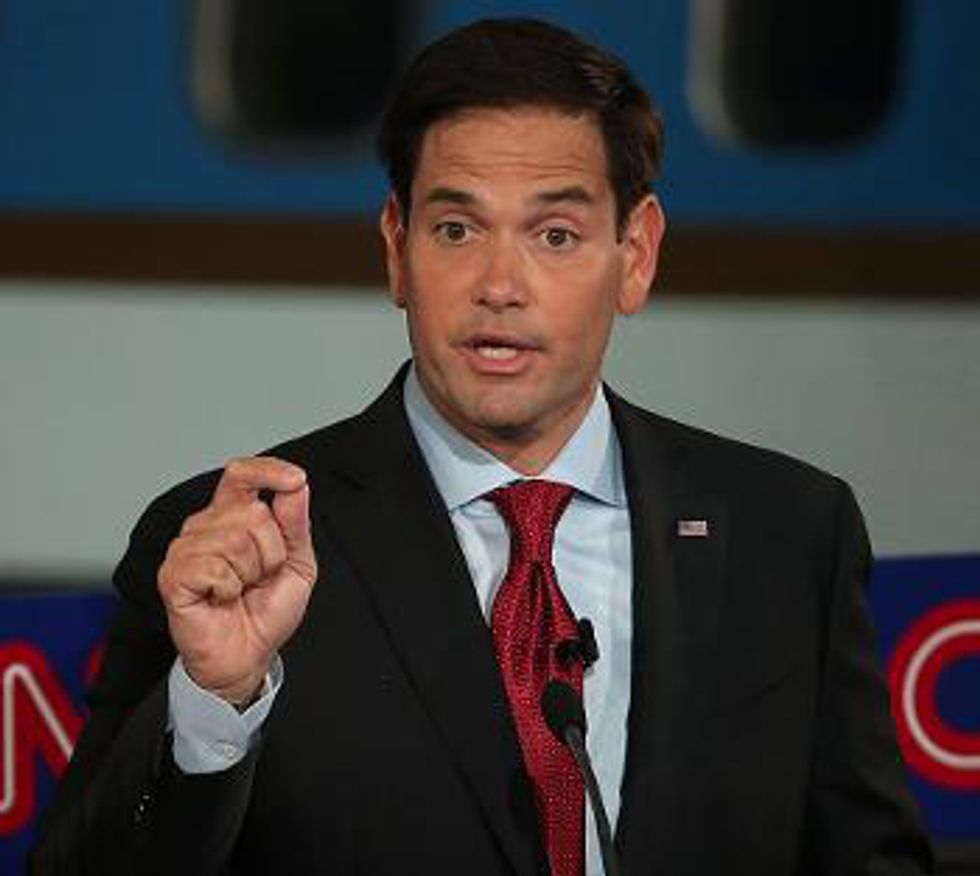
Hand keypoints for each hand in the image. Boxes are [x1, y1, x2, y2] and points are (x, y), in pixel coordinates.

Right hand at [158, 457, 316, 704]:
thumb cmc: (266, 610)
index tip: (295, 480)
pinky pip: (214, 567)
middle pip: (253, 512)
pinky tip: (221, 599)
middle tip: (260, 577)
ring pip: (236, 540)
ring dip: (251, 574)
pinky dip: (229, 589)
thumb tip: (297, 484)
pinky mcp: (172, 576)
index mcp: (233, 515)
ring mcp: (185, 549)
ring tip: (241, 590)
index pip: (241, 474)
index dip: (267, 470)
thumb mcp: (297, 564)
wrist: (247, 655)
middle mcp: (204, 525)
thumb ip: (295, 522)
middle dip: (273, 551)